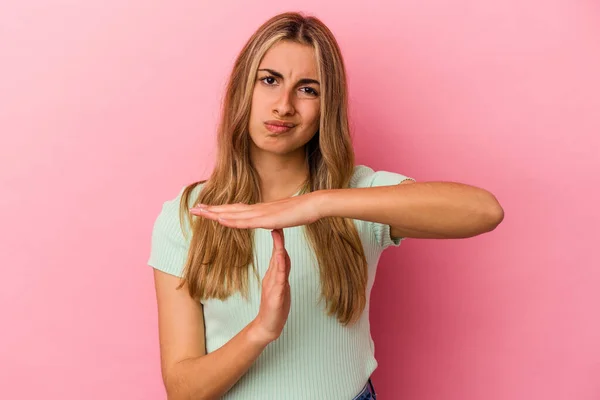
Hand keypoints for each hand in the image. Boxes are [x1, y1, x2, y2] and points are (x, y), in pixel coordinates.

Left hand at [189, 192, 325, 229]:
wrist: (314, 204)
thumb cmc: (301, 211)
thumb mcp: (283, 218)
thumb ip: (274, 220)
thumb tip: (269, 224)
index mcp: (260, 210)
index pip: (235, 210)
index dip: (220, 210)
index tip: (206, 210)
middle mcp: (257, 209)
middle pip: (230, 209)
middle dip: (211, 210)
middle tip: (193, 209)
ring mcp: (261, 213)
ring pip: (233, 214)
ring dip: (215, 213)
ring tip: (200, 212)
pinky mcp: (267, 219)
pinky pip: (246, 221)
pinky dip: (231, 220)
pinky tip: (221, 220)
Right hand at [250, 229, 290, 342]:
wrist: (268, 326)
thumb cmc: (275, 307)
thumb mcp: (279, 285)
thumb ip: (280, 271)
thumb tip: (283, 256)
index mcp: (275, 275)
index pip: (279, 254)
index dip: (280, 240)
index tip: (279, 226)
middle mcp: (273, 278)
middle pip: (277, 256)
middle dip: (279, 241)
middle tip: (277, 225)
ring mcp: (274, 287)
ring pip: (277, 267)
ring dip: (278, 253)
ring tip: (279, 239)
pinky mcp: (276, 297)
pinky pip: (279, 282)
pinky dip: (280, 270)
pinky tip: (280, 261)